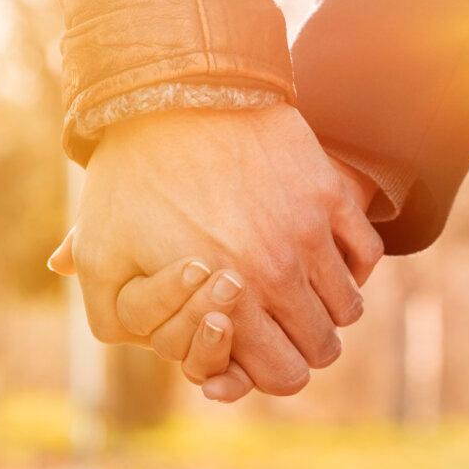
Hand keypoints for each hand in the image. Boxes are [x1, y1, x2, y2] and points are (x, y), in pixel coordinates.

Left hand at [65, 104, 383, 395]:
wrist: (172, 93)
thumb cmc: (132, 178)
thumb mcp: (102, 256)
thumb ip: (119, 317)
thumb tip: (153, 347)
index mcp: (228, 302)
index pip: (283, 375)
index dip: (271, 372)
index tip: (257, 349)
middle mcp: (278, 273)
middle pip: (322, 346)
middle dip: (301, 345)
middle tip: (277, 323)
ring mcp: (310, 231)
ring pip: (348, 304)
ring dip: (327, 307)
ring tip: (297, 288)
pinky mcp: (328, 192)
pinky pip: (367, 251)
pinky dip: (352, 263)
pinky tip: (322, 253)